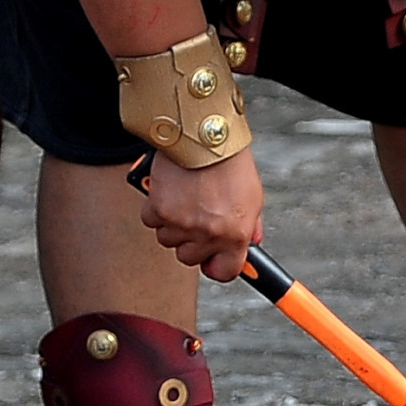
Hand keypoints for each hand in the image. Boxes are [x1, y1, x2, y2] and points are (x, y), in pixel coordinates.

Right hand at [141, 152, 263, 281]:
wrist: (204, 133)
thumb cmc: (230, 161)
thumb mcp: (253, 196)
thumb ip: (250, 224)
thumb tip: (251, 242)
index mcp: (236, 234)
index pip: (224, 272)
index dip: (217, 266)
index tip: (212, 260)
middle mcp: (209, 233)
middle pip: (189, 258)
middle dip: (191, 241)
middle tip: (196, 216)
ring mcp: (182, 223)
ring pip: (168, 240)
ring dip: (173, 224)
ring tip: (185, 198)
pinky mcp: (159, 210)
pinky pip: (152, 221)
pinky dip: (157, 208)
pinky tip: (169, 192)